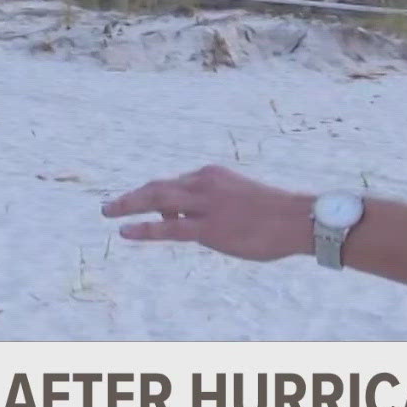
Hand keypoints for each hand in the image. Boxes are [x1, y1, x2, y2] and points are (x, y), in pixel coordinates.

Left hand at [102, 165, 311, 261]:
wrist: (298, 219)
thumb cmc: (273, 213)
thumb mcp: (238, 197)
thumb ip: (212, 205)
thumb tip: (189, 222)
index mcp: (211, 175)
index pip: (173, 185)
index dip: (154, 199)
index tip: (144, 211)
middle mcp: (204, 184)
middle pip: (157, 187)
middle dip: (131, 196)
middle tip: (108, 205)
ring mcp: (206, 206)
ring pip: (157, 201)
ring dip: (129, 205)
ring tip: (108, 212)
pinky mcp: (210, 229)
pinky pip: (169, 229)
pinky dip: (144, 229)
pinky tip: (125, 231)